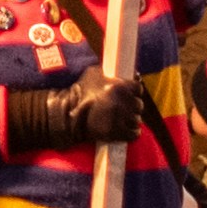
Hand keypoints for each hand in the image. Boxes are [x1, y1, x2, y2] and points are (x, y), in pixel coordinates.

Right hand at [0, 70, 150, 158]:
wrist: (68, 114)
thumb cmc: (80, 93)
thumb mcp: (93, 74)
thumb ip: (109, 73)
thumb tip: (123, 73)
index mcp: (119, 86)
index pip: (138, 88)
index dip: (134, 92)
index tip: (129, 94)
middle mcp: (122, 101)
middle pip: (138, 104)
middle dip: (132, 107)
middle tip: (125, 108)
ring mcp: (120, 118)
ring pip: (137, 119)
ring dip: (131, 120)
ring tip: (123, 120)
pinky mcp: (117, 132)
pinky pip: (134, 133)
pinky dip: (131, 133)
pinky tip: (125, 130)